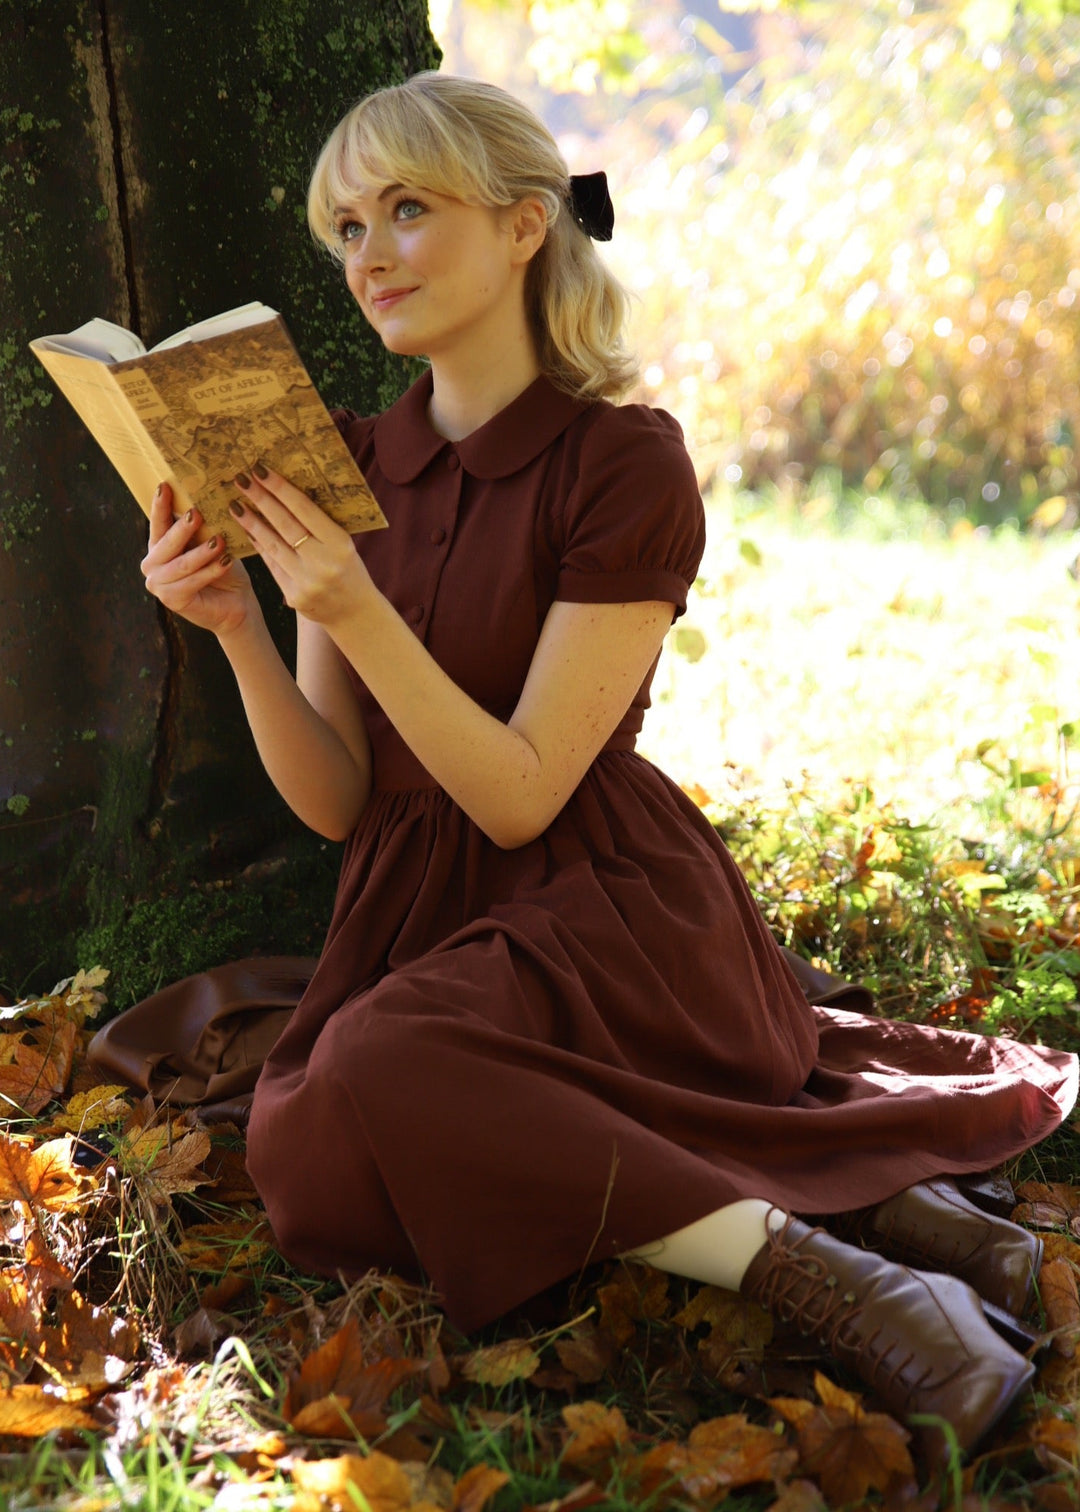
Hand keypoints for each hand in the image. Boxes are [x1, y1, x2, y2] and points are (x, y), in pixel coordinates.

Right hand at [141, 482, 254, 637]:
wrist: (236, 601)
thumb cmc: (222, 567)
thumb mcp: (210, 542)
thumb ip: (200, 527)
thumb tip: (200, 499)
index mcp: (159, 545)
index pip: (158, 522)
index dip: (160, 505)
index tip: (165, 485)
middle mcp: (152, 564)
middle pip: (166, 543)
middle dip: (182, 528)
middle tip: (196, 513)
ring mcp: (158, 584)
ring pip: (181, 564)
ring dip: (202, 552)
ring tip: (219, 541)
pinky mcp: (172, 600)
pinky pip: (192, 582)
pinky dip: (210, 571)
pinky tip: (226, 562)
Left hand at [227, 462, 368, 624]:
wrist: (354, 612)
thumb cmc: (348, 569)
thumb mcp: (343, 545)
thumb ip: (320, 525)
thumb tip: (285, 494)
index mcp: (340, 544)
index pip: (305, 510)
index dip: (280, 489)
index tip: (260, 471)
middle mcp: (323, 563)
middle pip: (285, 524)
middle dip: (261, 499)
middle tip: (241, 479)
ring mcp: (307, 581)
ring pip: (273, 545)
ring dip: (251, 523)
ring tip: (235, 505)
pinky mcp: (294, 596)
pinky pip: (272, 564)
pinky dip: (259, 545)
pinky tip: (247, 531)